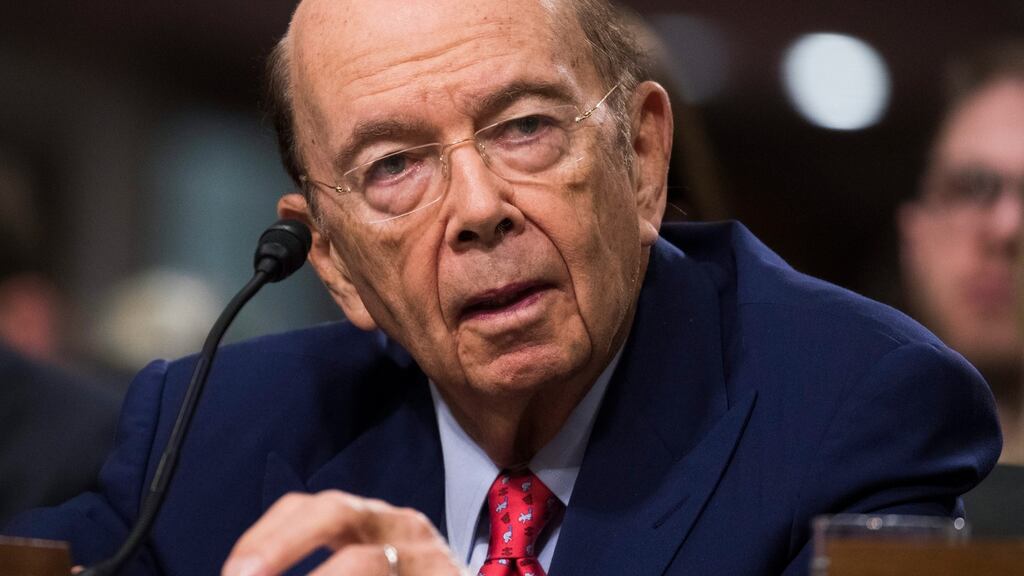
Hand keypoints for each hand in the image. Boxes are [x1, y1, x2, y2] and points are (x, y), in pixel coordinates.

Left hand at [222, 490, 466, 575]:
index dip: (266, 536)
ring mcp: (428, 556)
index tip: (234, 571)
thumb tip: (251, 575)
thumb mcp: (367, 569)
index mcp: (372, 524)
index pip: (310, 508)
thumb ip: (329, 569)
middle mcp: (401, 528)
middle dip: (279, 543)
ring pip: (363, 561)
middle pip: (335, 511)